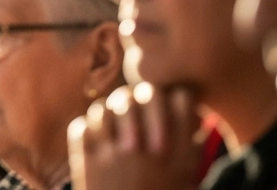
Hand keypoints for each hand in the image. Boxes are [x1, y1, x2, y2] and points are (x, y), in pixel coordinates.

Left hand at [69, 84, 200, 189]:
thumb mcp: (186, 182)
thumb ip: (191, 152)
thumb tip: (195, 122)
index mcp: (177, 155)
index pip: (181, 97)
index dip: (174, 94)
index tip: (167, 102)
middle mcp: (146, 150)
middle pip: (137, 95)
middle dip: (135, 98)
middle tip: (133, 106)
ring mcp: (113, 155)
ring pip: (104, 107)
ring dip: (107, 111)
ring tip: (110, 121)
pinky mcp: (87, 164)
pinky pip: (81, 126)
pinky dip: (86, 127)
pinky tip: (94, 136)